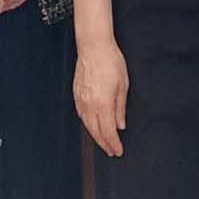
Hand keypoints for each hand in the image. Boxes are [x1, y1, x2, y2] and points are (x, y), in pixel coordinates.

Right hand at [73, 38, 128, 156]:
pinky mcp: (76, 95)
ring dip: (95, 136)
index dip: (113, 144)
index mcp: (103, 103)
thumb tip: (120, 125)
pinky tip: (92, 126)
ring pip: (87, 125)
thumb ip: (120, 108)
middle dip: (104, 144)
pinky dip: (88, 124)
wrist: (93, 47)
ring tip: (103, 142)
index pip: (108, 131)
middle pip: (95, 131)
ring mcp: (81, 100)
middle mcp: (89, 105)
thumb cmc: (111, 62)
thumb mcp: (123, 85)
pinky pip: (81, 115)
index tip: (118, 151)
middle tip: (112, 151)